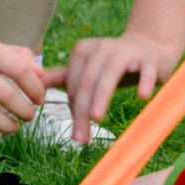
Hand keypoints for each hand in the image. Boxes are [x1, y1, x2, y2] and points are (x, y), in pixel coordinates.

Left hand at [45, 31, 184, 143]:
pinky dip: (144, 82)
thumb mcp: (88, 70)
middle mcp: (103, 47)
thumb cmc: (115, 65)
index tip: (78, 131)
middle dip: (82, 110)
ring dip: (101, 96)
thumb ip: (62, 78)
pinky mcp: (150, 58)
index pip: (74, 83)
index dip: (73, 108)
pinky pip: (146, 70)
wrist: (151, 48)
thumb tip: (33, 87)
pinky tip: (142, 97)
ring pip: (110, 74)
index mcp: (83, 50)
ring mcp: (127, 51)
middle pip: (88, 81)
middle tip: (81, 137)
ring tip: (96, 118)